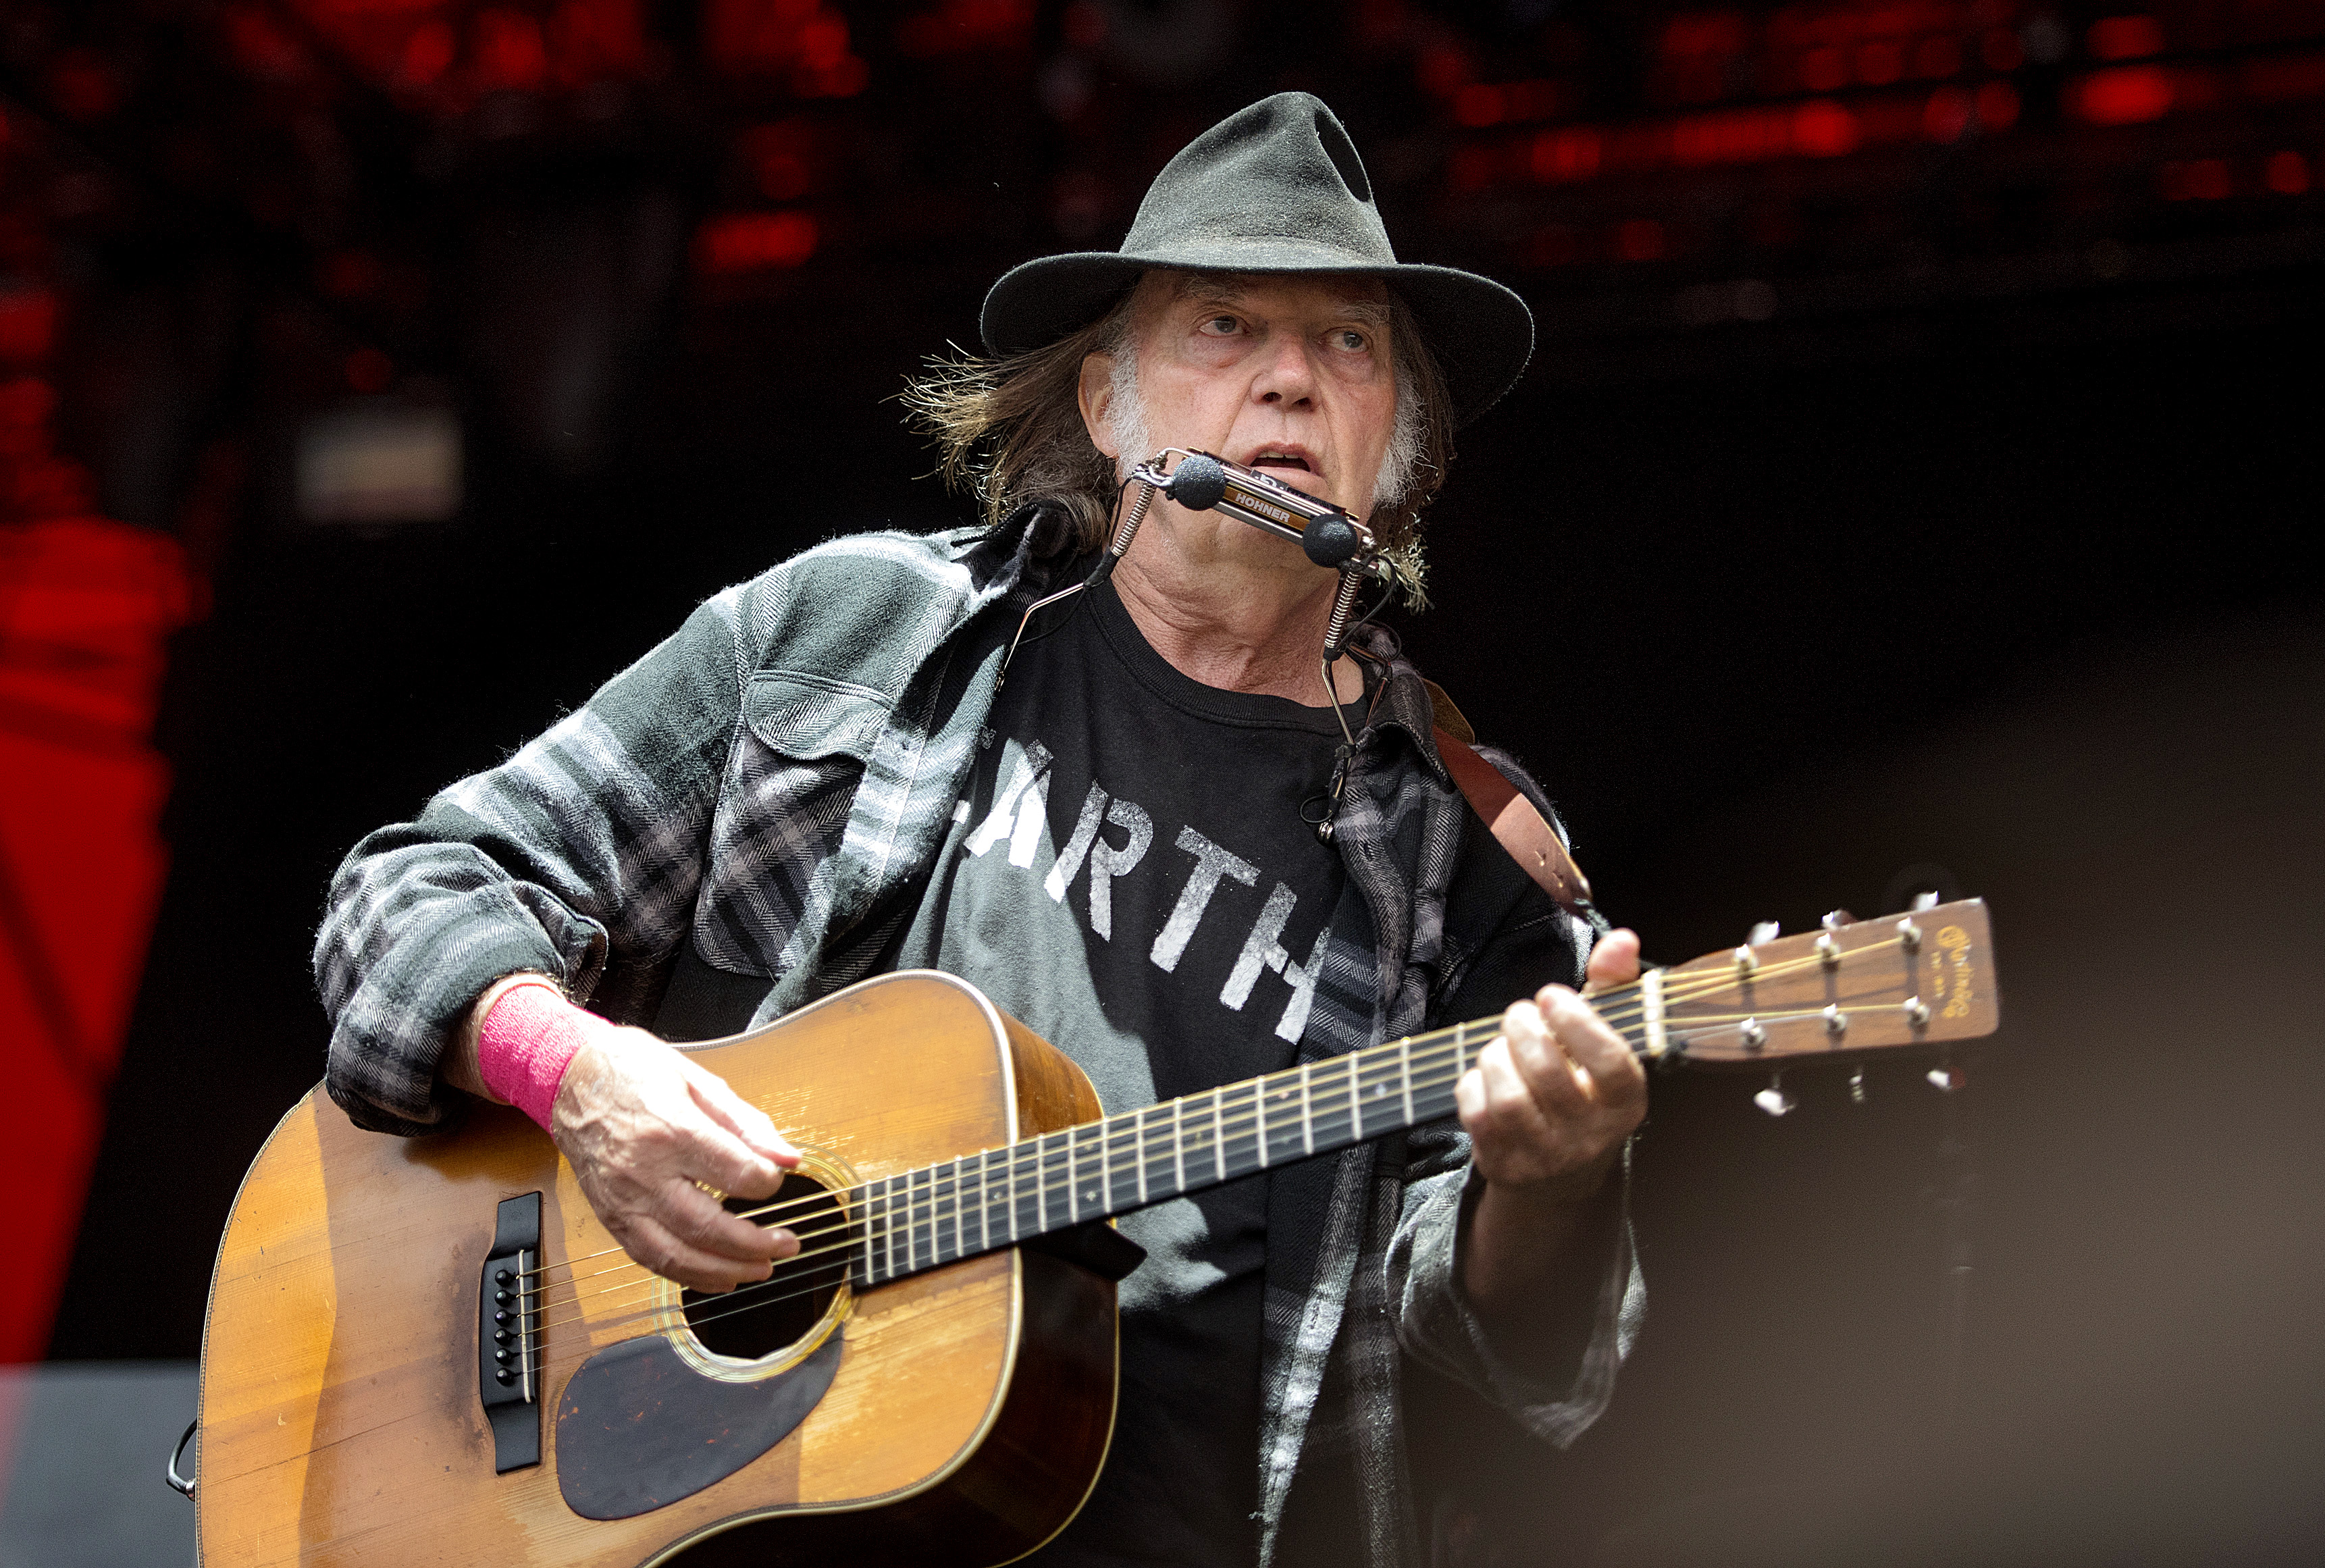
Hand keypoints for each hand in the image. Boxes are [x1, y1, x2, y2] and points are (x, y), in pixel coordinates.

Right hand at [550, 1022, 802, 1293]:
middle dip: (754, 1243)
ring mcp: (623, 1200)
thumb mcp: (697, 1081)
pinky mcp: (610, 1217)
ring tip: (761, 1269)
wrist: (570, 1079)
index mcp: (671, 1130)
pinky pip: (649, 1259)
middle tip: (788, 1244)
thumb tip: (789, 1157)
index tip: (780, 1179)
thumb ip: (746, 1124)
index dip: (768, 1183)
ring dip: (725, 1270)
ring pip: (677, 1254)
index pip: (734, 1173)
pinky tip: (719, 1276)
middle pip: (707, 1225)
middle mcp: (644, 1172)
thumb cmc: (634, 1072)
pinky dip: (687, 1275)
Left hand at [1458, 929, 1648, 1195]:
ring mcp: (1546, 1156)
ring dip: (1496, 1056)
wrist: (1560, 1172)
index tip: (1551, 995)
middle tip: (1519, 1014)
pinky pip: (1477, 1114)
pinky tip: (1487, 1076)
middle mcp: (1590, 1135)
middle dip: (1522, 1029)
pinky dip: (1474, 1084)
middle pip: (1547, 1073)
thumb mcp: (1604, 1039)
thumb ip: (1611, 986)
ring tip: (1503, 1045)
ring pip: (1509, 1097)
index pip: (1610, 1063)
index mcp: (1625, 1102)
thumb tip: (1621, 938)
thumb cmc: (1583, 1086)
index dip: (1576, 1021)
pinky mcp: (1505, 1166)